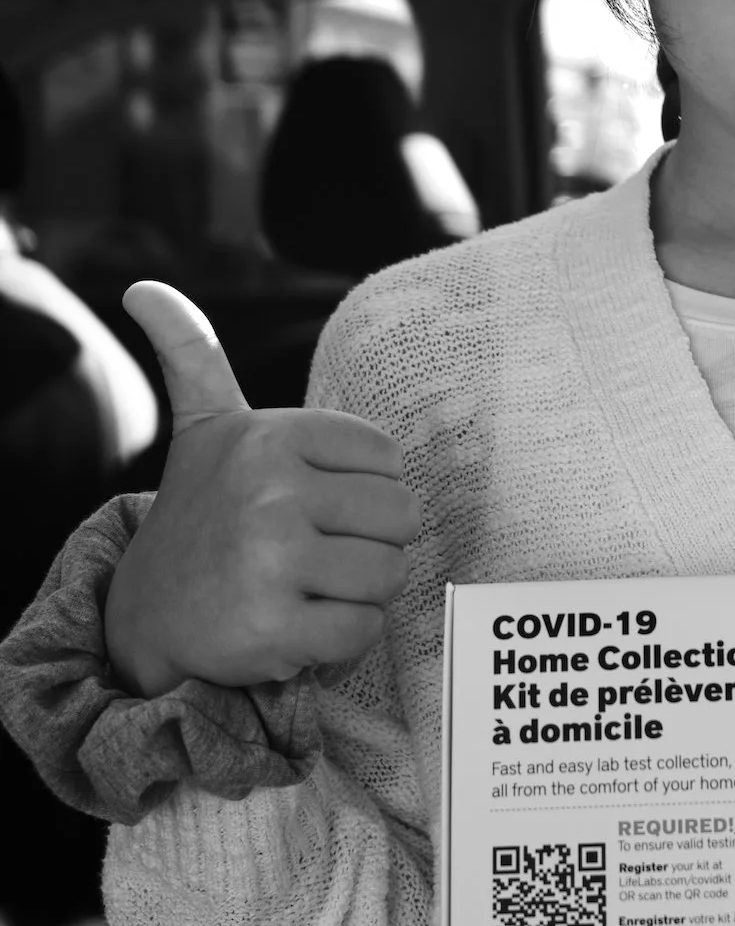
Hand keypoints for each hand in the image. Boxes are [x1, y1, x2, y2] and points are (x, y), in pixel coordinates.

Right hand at [103, 283, 420, 697]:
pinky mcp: (274, 627)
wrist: (148, 614)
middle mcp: (269, 491)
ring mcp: (270, 560)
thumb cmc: (202, 512)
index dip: (365, 491)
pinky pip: (364, 630)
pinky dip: (341, 638)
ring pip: (389, 574)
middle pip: (401, 517)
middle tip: (313, 553)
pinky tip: (296, 624)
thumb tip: (141, 287)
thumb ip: (192, 353)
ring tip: (303, 586)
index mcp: (269, 437)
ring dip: (357, 592)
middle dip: (369, 543)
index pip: (388, 459)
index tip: (313, 504)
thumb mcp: (203, 427)